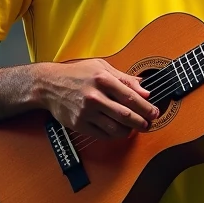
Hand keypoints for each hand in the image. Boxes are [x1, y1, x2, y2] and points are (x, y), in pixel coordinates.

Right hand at [38, 58, 158, 138]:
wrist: (49, 85)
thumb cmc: (77, 74)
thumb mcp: (101, 67)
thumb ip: (125, 79)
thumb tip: (145, 90)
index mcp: (102, 79)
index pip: (130, 97)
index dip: (146, 107)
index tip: (155, 112)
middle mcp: (94, 96)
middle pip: (126, 115)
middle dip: (142, 122)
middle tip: (148, 124)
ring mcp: (86, 112)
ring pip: (115, 128)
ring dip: (129, 130)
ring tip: (135, 128)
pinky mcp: (79, 124)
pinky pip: (103, 134)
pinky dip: (114, 135)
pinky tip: (119, 130)